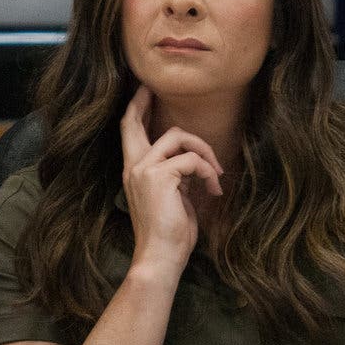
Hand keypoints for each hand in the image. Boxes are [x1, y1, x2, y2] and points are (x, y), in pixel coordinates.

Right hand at [120, 85, 223, 279]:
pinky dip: (208, 172)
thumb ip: (175, 176)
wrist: (160, 257)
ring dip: (204, 152)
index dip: (136, 110)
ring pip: (178, 136)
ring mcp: (144, 169)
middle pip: (134, 122)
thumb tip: (192, 161)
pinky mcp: (159, 175)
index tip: (142, 91)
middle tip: (150, 87)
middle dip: (144, 101)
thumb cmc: (169, 234)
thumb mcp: (172, 197)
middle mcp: (133, 166)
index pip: (129, 133)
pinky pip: (192, 159)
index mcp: (133, 172)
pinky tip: (214, 189)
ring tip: (215, 175)